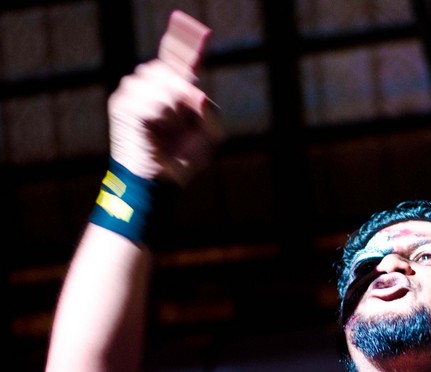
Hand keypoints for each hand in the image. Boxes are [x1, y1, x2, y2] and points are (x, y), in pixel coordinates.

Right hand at [108, 11, 222, 184]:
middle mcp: (148, 86)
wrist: (160, 181)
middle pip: (170, 69)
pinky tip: (155, 131)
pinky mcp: (121, 105)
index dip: (181, 46)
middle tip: (180, 121)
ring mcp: (132, 93)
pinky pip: (151, 100)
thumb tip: (198, 93)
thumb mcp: (211, 134)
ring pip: (162, 82)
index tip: (196, 33)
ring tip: (166, 131)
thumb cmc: (183, 158)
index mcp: (169, 89)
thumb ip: (211, 111)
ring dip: (172, 109)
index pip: (174, 59)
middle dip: (182, 94)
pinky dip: (160, 117)